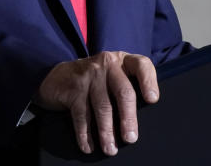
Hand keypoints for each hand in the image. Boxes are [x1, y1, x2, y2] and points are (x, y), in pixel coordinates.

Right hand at [35, 51, 158, 155]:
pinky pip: (81, 115)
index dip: (148, 81)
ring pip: (102, 106)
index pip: (141, 65)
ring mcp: (88, 75)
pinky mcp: (73, 88)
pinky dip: (85, 134)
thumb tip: (145, 118)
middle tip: (130, 138)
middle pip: (123, 91)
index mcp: (122, 60)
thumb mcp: (114, 76)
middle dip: (128, 118)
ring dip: (106, 132)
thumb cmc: (96, 81)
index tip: (152, 100)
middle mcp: (107, 64)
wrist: (58, 76)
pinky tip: (89, 146)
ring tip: (110, 149)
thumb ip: (129, 87)